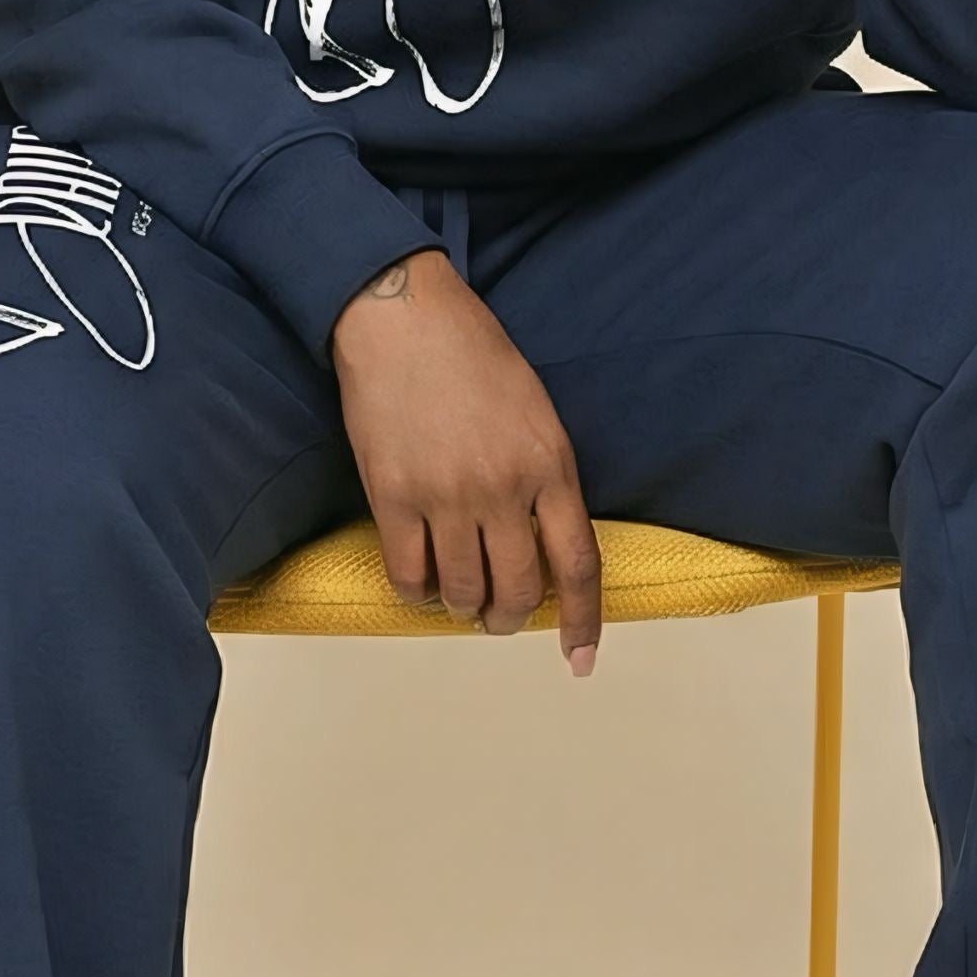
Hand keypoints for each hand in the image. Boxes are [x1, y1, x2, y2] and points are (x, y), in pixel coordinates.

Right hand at [328, 247, 602, 672]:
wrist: (403, 316)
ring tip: (458, 597)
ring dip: (463, 608)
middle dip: (510, 619)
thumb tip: (542, 541)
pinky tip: (420, 582)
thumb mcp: (537, 411)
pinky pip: (407, 575)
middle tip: (499, 620)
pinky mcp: (393, 496)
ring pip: (461, 592)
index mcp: (551, 464)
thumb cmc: (474, 355)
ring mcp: (446, 495)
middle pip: (516, 590)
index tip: (581, 660)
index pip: (578, 564)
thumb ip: (545, 476)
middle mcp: (503, 488)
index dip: (584, 621)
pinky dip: (417, 593)